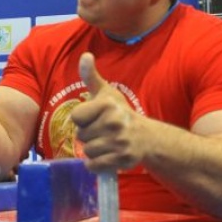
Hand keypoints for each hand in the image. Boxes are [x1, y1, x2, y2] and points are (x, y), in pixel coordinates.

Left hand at [70, 52, 145, 171]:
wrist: (146, 137)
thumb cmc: (120, 113)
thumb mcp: (106, 93)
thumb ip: (91, 76)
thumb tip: (85, 55)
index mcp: (107, 105)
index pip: (75, 117)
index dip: (83, 119)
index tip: (96, 117)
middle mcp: (114, 122)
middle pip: (80, 136)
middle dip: (89, 135)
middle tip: (104, 131)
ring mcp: (119, 142)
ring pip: (87, 151)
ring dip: (93, 150)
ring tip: (106, 143)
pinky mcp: (122, 159)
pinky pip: (93, 165)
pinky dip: (96, 164)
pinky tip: (106, 155)